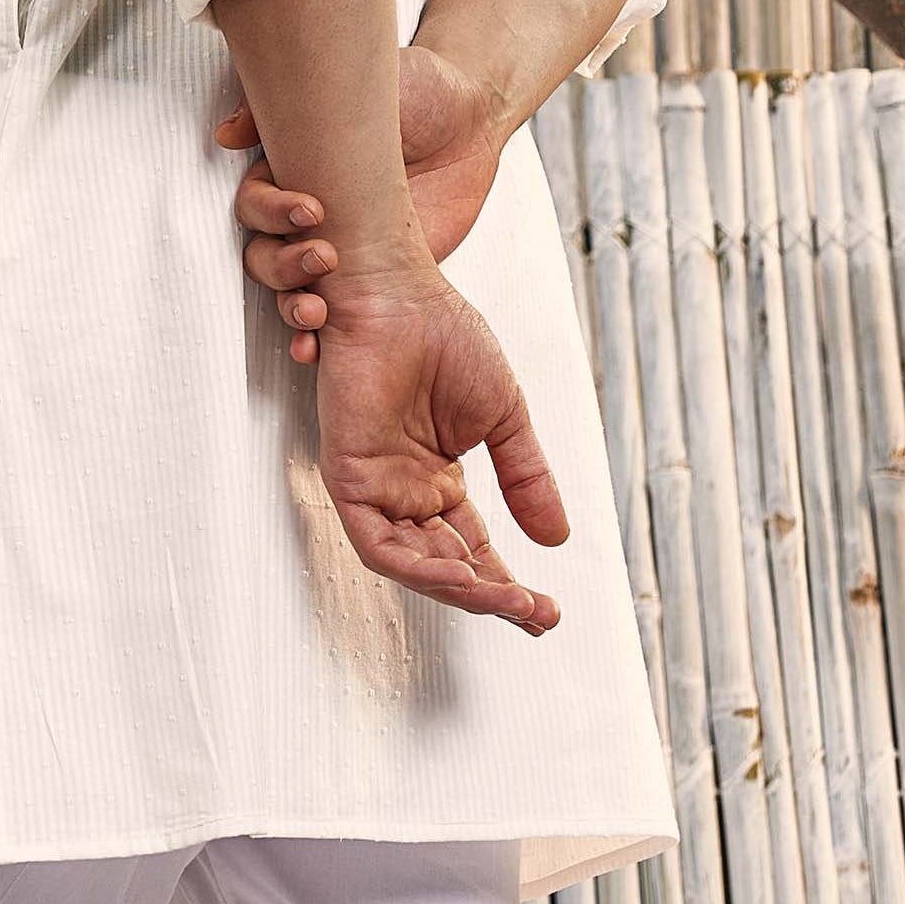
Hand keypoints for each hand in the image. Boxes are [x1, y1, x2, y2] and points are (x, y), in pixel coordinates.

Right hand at [214, 44, 505, 364]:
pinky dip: (316, 337)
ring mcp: (339, 250)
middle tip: (325, 258)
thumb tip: (227, 130)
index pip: (254, 203)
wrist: (472, 119)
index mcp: (292, 170)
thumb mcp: (360, 80)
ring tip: (315, 315)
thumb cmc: (414, 88)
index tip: (312, 210)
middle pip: (262, 255)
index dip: (270, 211)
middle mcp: (308, 214)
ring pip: (288, 291)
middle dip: (282, 265)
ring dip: (291, 308)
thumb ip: (293, 101)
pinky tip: (318, 346)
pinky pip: (335, 318)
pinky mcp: (375, 279)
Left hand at [308, 270, 567, 632]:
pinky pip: (377, 542)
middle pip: (446, 566)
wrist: (401, 289)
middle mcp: (406, 490)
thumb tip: (557, 539)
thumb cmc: (443, 335)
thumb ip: (526, 478)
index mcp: (438, 479)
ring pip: (412, 565)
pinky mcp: (348, 475)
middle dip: (490, 596)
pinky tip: (460, 574)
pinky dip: (417, 566)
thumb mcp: (503, 417)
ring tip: (505, 599)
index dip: (506, 584)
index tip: (544, 611)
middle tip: (534, 614)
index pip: (471, 549)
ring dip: (458, 589)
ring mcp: (377, 485)